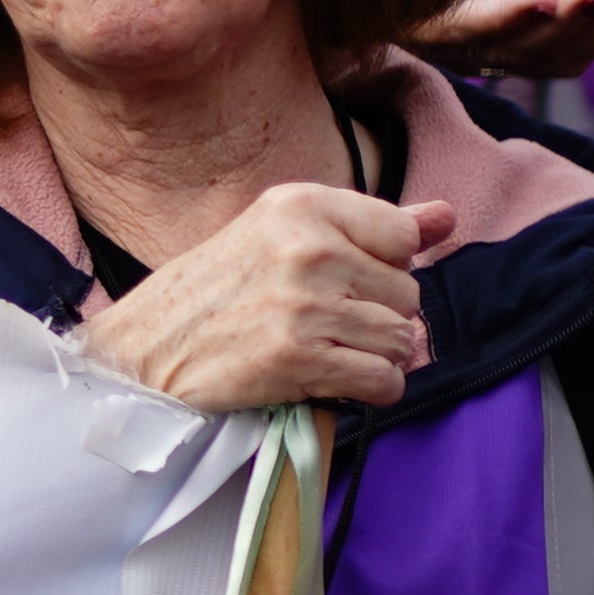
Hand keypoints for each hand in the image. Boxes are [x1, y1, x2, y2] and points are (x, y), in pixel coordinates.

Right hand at [73, 183, 449, 411]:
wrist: (145, 349)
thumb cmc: (216, 291)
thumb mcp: (284, 234)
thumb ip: (372, 225)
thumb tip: (448, 216)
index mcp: (303, 205)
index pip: (404, 235)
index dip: (384, 266)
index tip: (344, 279)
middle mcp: (308, 248)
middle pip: (407, 292)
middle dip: (379, 316)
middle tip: (327, 324)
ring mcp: (304, 305)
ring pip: (400, 339)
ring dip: (374, 356)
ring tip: (330, 352)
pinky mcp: (298, 358)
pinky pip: (383, 380)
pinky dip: (372, 389)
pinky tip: (336, 380)